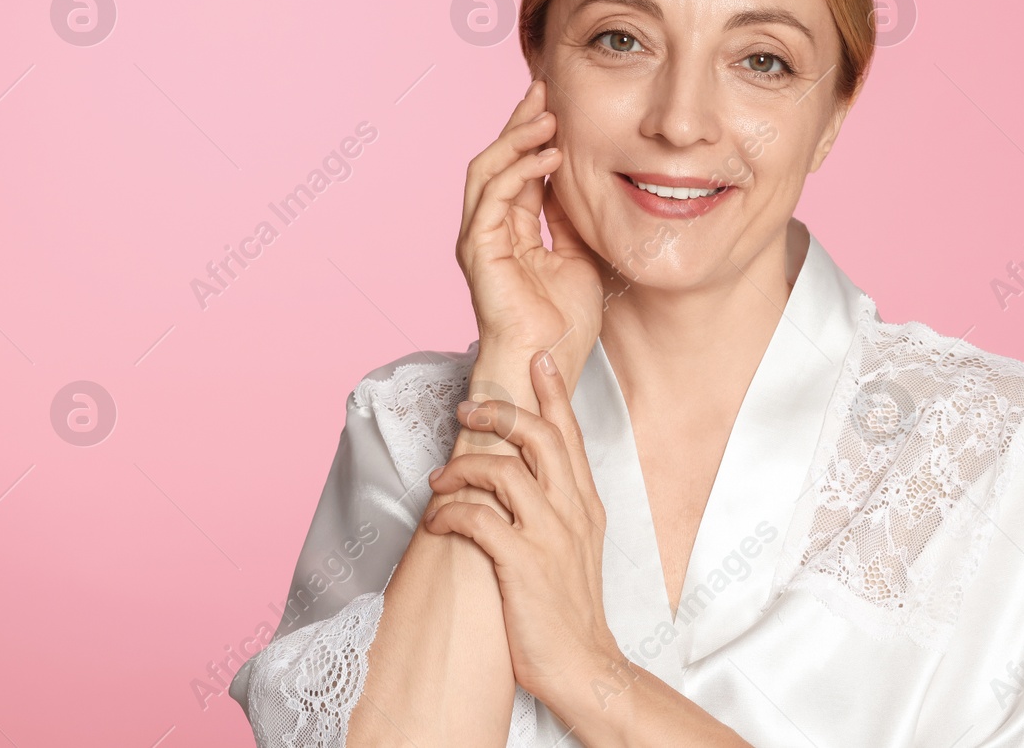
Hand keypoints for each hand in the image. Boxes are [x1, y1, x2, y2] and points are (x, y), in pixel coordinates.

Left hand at [424, 350, 621, 707]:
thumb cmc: (569, 610)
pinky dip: (451, 512)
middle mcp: (572, 511)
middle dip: (500, 411)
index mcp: (586, 503)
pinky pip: (479, 517)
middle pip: (539, 435)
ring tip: (440, 479)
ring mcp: (550, 535)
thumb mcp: (575, 546)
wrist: (584, 665)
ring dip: (463, 466)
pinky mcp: (523, 563)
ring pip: (504, 469)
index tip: (539, 357)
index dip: (553, 392)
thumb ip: (556, 508)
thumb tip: (523, 478)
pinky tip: (437, 522)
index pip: (570, 433)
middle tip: (468, 407)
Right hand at [458, 79, 602, 373]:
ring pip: (487, 170)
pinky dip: (518, 171)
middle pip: (496, 160)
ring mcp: (479, 238)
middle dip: (519, 122)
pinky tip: (548, 156)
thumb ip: (568, 220)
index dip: (532, 135)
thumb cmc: (563, 323)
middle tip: (543, 90)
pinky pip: (493, 197)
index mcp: (509, 230)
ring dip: (516, 138)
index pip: (516, 169)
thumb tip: (574, 183)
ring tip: (547, 116)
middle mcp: (488, 229)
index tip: (554, 103)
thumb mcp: (578, 255)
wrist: (547, 362)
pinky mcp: (479, 249)